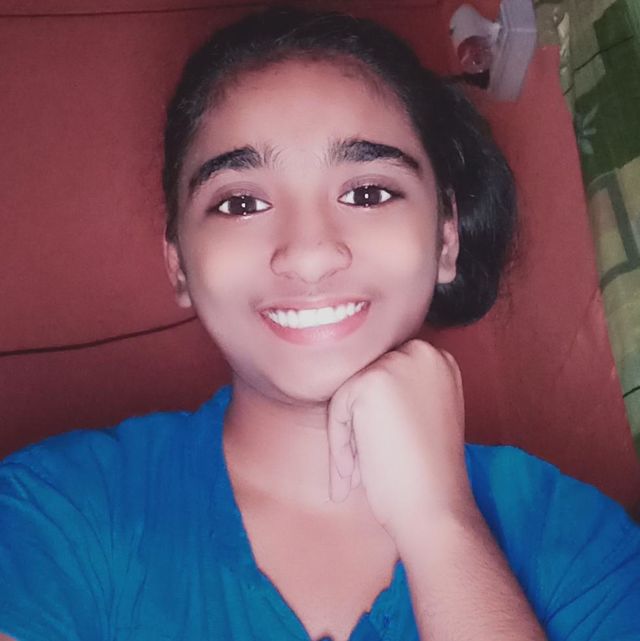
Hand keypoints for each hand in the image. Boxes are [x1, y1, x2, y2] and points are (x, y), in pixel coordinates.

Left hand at [327, 339, 471, 540]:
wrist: (435, 507)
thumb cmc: (426, 471)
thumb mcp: (422, 416)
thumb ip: (399, 393)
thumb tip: (356, 388)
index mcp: (439, 360)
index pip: (386, 374)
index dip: (375, 415)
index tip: (371, 449)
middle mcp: (423, 352)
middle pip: (366, 381)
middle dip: (358, 424)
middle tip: (360, 466)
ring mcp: (399, 362)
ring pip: (349, 394)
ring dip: (348, 437)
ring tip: (356, 474)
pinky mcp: (373, 380)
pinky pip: (338, 408)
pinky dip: (339, 443)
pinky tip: (353, 473)